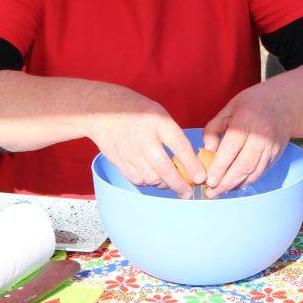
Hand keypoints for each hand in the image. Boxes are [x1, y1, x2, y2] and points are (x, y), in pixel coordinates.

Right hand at [85, 92, 202, 198]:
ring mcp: (130, 152)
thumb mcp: (158, 113)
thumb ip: (172, 134)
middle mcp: (144, 138)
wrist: (101, 111)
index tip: (201, 177)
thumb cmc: (135, 110)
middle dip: (180, 184)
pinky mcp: (120, 162)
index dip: (192, 165)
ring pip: (152, 178)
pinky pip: (139, 180)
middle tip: (188, 192)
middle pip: (165, 168)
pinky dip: (149, 183)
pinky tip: (154, 178)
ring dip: (165, 184)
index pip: (180, 146)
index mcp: (158, 121)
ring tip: (172, 183)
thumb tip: (187, 160)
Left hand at [201, 81, 294, 198]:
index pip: (231, 148)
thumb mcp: (228, 109)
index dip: (220, 166)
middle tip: (211, 192)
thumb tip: (207, 151)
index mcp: (246, 121)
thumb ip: (213, 130)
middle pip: (243, 165)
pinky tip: (233, 185)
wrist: (284, 105)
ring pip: (253, 173)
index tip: (208, 180)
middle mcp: (261, 137)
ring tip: (219, 191)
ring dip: (235, 185)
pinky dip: (246, 181)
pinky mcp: (275, 156)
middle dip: (226, 182)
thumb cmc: (251, 104)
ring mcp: (270, 148)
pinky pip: (260, 172)